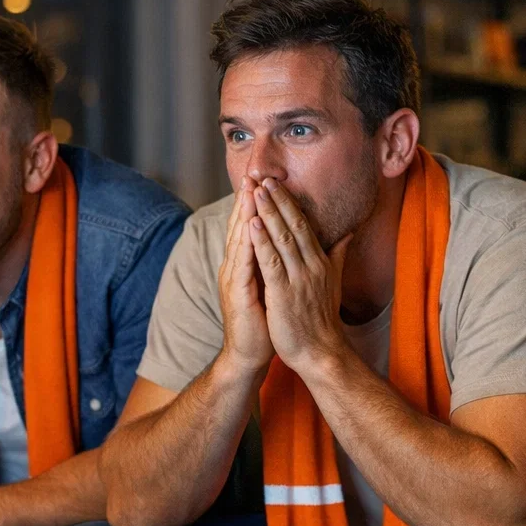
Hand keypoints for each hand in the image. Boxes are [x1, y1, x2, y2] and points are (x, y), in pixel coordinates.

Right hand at [216, 181, 274, 374]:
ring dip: (244, 213)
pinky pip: (242, 263)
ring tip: (250, 190)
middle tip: (253, 173)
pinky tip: (249, 226)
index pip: (250, 227)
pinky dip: (245, 243)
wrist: (249, 353)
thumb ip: (278, 264)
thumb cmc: (264, 320)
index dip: (256, 203)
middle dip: (247, 200)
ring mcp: (233, 278)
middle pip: (241, 226)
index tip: (265, 179)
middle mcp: (235, 266)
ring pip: (239, 239)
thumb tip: (291, 246)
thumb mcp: (273, 285)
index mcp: (245, 264)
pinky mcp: (236, 292)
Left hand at [250, 179, 351, 372]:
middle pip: (293, 226)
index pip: (303, 225)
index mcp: (320, 262)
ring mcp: (298, 279)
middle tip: (264, 177)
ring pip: (282, 239)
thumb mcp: (334, 281)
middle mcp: (311, 266)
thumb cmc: (322, 319)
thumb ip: (339, 255)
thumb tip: (349, 233)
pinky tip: (252, 224)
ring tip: (255, 191)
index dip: (289, 203)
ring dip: (268, 213)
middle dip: (278, 200)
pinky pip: (271, 262)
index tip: (276, 183)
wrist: (321, 352)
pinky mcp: (284, 293)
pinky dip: (262, 242)